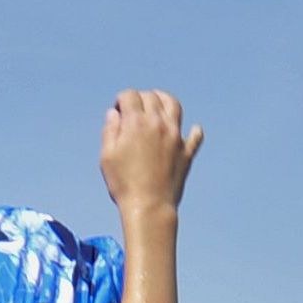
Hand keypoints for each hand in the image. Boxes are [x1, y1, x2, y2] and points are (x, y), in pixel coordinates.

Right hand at [100, 89, 201, 213]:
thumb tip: (114, 114)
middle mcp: (158, 124)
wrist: (149, 206)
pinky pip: (195, 135)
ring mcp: (175, 136)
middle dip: (140, 98)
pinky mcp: (186, 152)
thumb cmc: (123, 183)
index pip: (130, 96)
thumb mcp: (107, 156)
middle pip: (151, 97)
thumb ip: (110, 130)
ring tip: (158, 104)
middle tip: (133, 108)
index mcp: (136, 123)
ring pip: (173, 105)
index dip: (121, 99)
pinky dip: (193, 131)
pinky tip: (190, 131)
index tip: (117, 110)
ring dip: (164, 100)